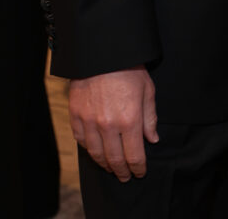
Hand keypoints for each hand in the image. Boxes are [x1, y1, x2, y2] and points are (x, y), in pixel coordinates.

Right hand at [68, 65, 157, 180]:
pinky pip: (81, 141)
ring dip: (105, 164)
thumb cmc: (129, 67)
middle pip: (114, 159)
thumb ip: (150, 117)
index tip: (140, 172)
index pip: (134, 156)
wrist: (102, 51)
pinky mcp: (76, 115)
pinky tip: (96, 150)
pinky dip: (89, 149)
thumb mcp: (147, 90)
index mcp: (129, 119)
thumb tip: (152, 139)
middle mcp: (108, 125)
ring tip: (112, 168)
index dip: (138, 168)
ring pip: (96, 154)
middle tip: (125, 176)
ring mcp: (89, 121)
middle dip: (122, 171)